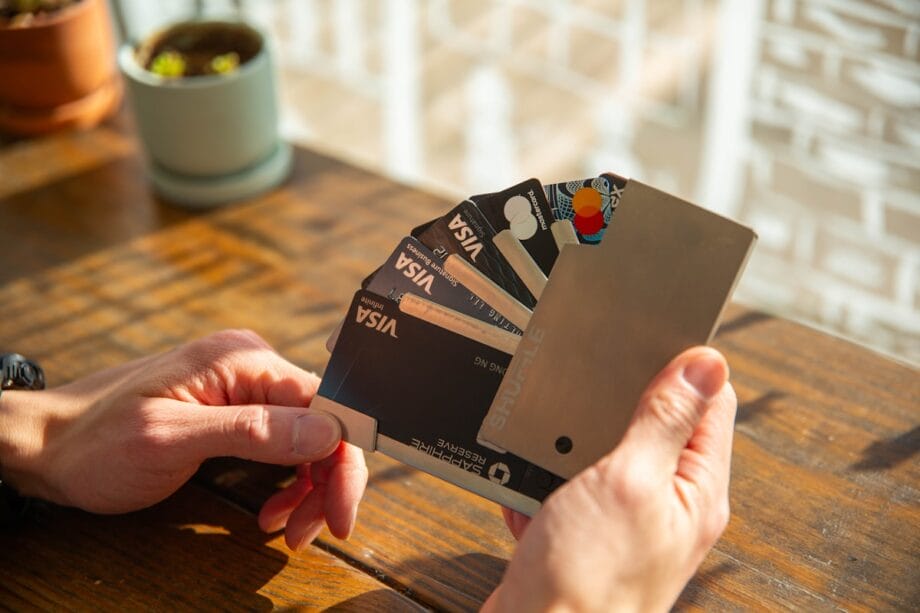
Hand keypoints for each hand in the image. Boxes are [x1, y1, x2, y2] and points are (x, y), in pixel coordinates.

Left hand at [0, 330, 367, 550]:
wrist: (49, 447)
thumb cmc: (97, 442)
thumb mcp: (171, 439)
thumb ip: (251, 432)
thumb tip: (329, 431)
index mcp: (243, 361)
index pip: (327, 404)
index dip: (343, 461)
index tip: (339, 513)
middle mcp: (252, 366)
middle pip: (324, 424)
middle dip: (326, 483)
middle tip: (307, 533)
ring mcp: (245, 386)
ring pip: (308, 438)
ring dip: (307, 488)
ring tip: (283, 528)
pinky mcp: (236, 408)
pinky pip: (283, 443)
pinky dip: (286, 482)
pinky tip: (269, 511)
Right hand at [485, 347, 735, 611]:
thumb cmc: (589, 579)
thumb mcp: (629, 481)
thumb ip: (666, 421)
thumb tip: (706, 363)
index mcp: (696, 489)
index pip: (710, 404)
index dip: (684, 365)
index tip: (649, 334)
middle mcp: (667, 504)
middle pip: (656, 424)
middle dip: (616, 401)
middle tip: (586, 378)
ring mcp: (624, 521)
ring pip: (602, 454)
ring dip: (571, 442)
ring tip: (547, 441)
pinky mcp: (583, 535)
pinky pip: (566, 487)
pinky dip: (544, 481)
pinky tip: (528, 487)